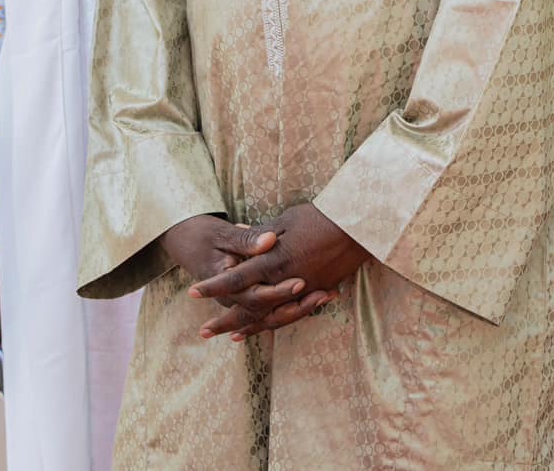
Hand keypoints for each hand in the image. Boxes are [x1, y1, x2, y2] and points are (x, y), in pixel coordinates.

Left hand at [189, 203, 368, 339]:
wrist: (360, 227)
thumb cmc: (322, 216)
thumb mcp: (286, 220)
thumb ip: (261, 235)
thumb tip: (240, 236)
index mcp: (274, 261)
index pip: (236, 279)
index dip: (213, 288)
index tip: (193, 294)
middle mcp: (286, 282)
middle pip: (249, 308)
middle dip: (225, 321)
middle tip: (204, 333)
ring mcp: (303, 291)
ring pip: (270, 318)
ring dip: (248, 328)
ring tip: (230, 337)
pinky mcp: (317, 293)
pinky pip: (290, 315)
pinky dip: (274, 323)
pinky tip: (264, 328)